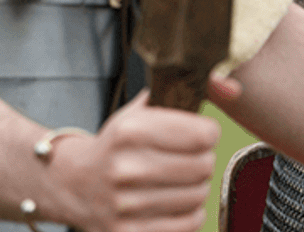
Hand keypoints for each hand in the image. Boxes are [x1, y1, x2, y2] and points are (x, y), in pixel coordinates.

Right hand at [47, 92, 219, 231]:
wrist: (72, 184)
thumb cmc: (116, 144)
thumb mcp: (140, 111)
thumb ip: (184, 91)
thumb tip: (232, 85)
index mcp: (131, 131)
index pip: (203, 134)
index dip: (207, 134)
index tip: (199, 135)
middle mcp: (127, 168)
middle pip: (204, 166)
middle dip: (203, 161)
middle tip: (190, 159)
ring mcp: (126, 205)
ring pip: (199, 196)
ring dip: (196, 188)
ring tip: (179, 181)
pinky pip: (189, 224)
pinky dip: (189, 214)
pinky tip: (174, 202)